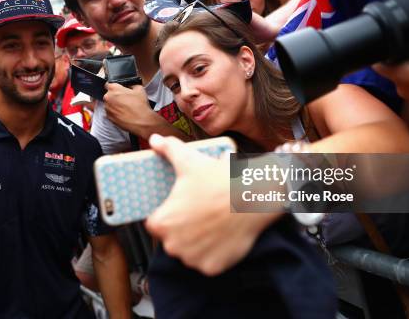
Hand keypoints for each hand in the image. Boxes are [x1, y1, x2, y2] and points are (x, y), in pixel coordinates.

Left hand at [103, 83, 153, 133]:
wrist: (141, 122)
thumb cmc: (140, 106)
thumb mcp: (139, 89)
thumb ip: (132, 84)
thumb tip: (130, 86)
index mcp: (114, 89)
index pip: (108, 84)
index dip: (115, 86)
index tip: (119, 89)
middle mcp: (108, 98)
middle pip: (109, 94)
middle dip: (116, 96)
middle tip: (126, 99)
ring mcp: (107, 108)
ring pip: (109, 104)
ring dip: (115, 104)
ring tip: (126, 107)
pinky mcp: (109, 117)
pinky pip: (110, 112)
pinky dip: (115, 112)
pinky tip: (124, 113)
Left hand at [145, 135, 280, 275]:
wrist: (253, 197)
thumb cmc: (218, 180)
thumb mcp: (190, 161)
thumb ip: (168, 150)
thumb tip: (155, 139)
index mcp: (162, 222)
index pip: (157, 224)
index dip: (170, 216)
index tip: (183, 209)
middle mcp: (172, 245)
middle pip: (173, 240)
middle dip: (184, 230)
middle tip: (200, 215)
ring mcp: (192, 259)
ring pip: (190, 253)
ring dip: (197, 243)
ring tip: (211, 225)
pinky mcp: (211, 268)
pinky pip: (207, 263)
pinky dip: (214, 254)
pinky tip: (221, 237)